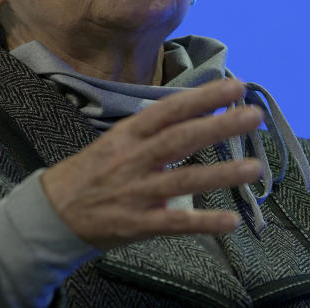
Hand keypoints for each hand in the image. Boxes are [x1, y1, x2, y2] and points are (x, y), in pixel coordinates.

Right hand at [40, 77, 263, 248]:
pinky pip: (175, 225)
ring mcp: (136, 192)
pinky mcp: (137, 224)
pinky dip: (203, 223)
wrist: (54, 210)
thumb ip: (154, 130)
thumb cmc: (93, 170)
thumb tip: (196, 113)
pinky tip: (231, 221)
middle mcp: (135, 159)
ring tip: (255, 168)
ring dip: (222, 174)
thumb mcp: (118, 140)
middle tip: (254, 116)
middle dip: (220, 126)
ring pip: (184, 181)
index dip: (202, 96)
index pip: (171, 109)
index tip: (234, 85)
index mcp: (130, 133)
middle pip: (181, 139)